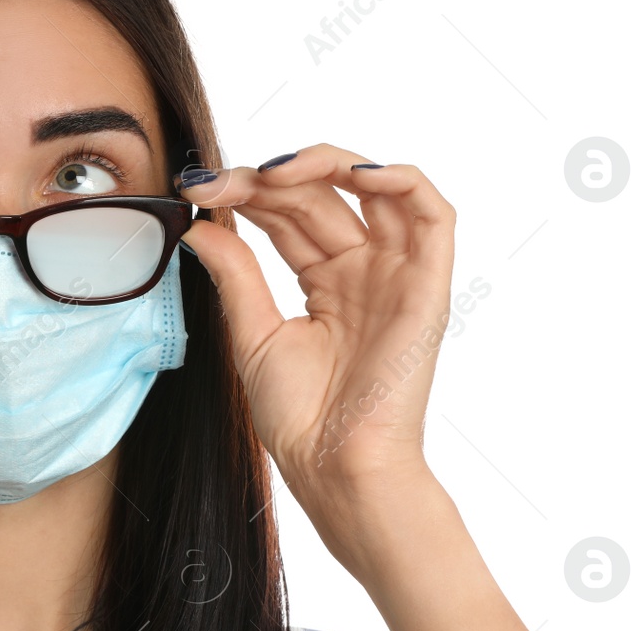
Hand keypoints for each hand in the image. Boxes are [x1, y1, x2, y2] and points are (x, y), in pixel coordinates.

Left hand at [176, 144, 454, 543]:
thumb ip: (235, 273)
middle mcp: (364, 270)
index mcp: (326, 281)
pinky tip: (354, 173)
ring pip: (374, 189)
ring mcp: (397, 274)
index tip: (197, 190)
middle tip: (219, 181)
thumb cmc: (300, 418)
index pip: (288, 214)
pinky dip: (401, 180)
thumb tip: (198, 223)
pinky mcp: (429, 285)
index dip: (247, 192)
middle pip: (322, 196)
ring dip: (327, 165)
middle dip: (269, 179)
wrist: (333, 466)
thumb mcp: (253, 333)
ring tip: (274, 172)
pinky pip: (432, 214)